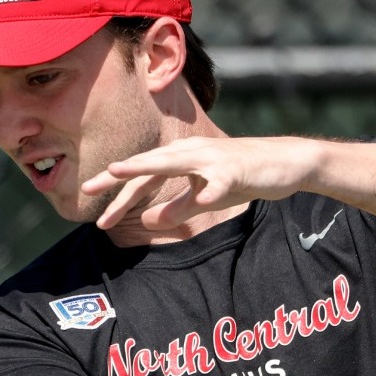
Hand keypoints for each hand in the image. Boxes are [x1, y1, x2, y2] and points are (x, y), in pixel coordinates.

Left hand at [81, 136, 323, 232]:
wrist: (287, 164)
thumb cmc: (242, 178)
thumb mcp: (204, 197)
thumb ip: (177, 209)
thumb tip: (149, 222)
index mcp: (182, 158)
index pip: (142, 175)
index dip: (117, 193)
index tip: (92, 210)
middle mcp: (192, 152)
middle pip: (147, 164)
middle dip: (117, 176)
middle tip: (88, 188)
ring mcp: (214, 158)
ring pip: (174, 161)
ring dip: (145, 166)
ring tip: (120, 172)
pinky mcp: (237, 168)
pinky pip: (220, 180)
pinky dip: (208, 189)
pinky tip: (200, 199)